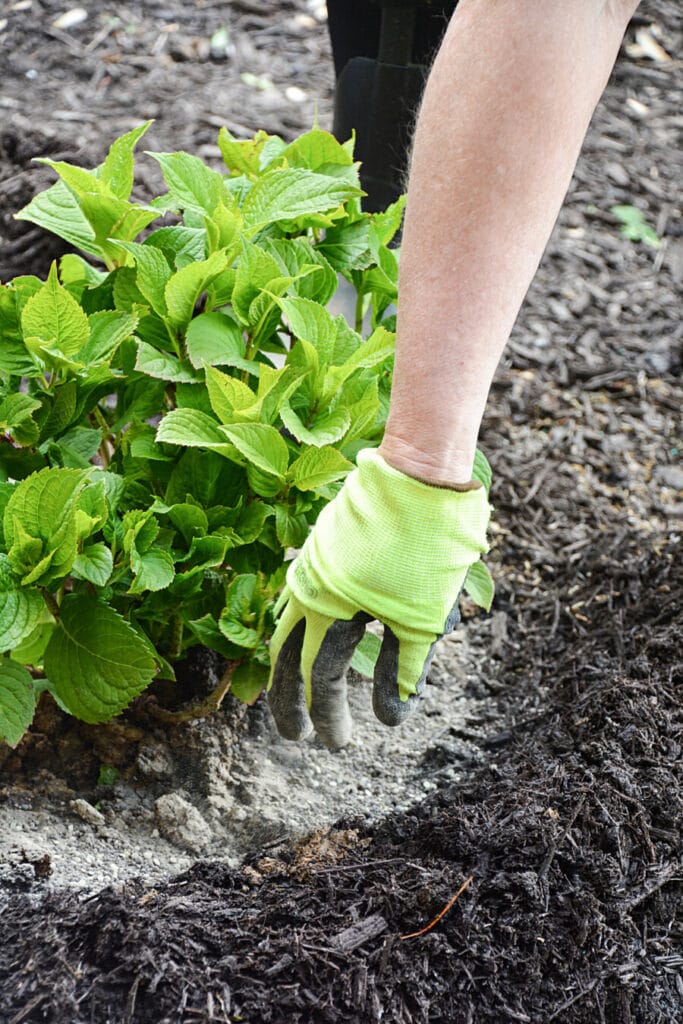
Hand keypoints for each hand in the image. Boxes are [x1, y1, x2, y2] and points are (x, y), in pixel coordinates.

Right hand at [267, 448, 490, 747]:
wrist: (422, 470)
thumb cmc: (428, 546)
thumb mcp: (424, 616)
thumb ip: (406, 668)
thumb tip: (391, 717)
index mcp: (329, 607)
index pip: (320, 675)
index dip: (328, 714)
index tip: (336, 744)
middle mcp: (311, 586)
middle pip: (291, 654)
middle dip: (293, 698)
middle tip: (295, 735)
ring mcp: (315, 561)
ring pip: (292, 622)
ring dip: (294, 662)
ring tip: (296, 690)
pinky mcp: (328, 542)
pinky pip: (306, 593)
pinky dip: (307, 623)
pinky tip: (317, 633)